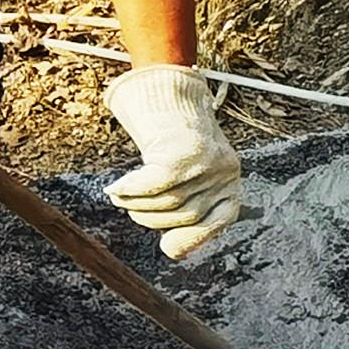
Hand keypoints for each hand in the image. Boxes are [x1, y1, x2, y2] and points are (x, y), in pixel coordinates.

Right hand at [103, 64, 248, 260]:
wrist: (170, 95)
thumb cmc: (176, 143)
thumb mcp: (193, 176)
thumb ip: (189, 207)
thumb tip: (174, 254)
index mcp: (232, 185)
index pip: (216, 223)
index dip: (190, 239)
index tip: (166, 248)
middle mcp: (226, 176)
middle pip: (186, 213)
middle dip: (152, 218)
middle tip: (128, 208)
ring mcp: (208, 164)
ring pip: (169, 201)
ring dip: (137, 203)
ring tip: (120, 197)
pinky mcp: (185, 152)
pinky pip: (155, 183)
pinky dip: (131, 189)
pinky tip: (115, 189)